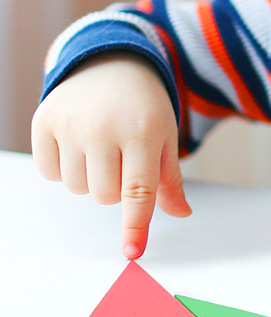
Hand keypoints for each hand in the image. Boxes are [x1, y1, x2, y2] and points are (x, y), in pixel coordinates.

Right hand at [31, 52, 191, 257]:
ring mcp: (70, 123)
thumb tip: (181, 213)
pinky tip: (77, 143)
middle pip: (105, 196)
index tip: (132, 251)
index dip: (135, 224)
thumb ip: (170, 180)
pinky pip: (50, 172)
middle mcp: (103, 127)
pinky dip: (64, 167)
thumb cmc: (143, 107)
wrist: (111, 64)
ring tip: (101, 147)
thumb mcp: (165, 137)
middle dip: (117, 187)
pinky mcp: (44, 121)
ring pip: (77, 188)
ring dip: (90, 179)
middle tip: (123, 158)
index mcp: (143, 132)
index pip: (138, 190)